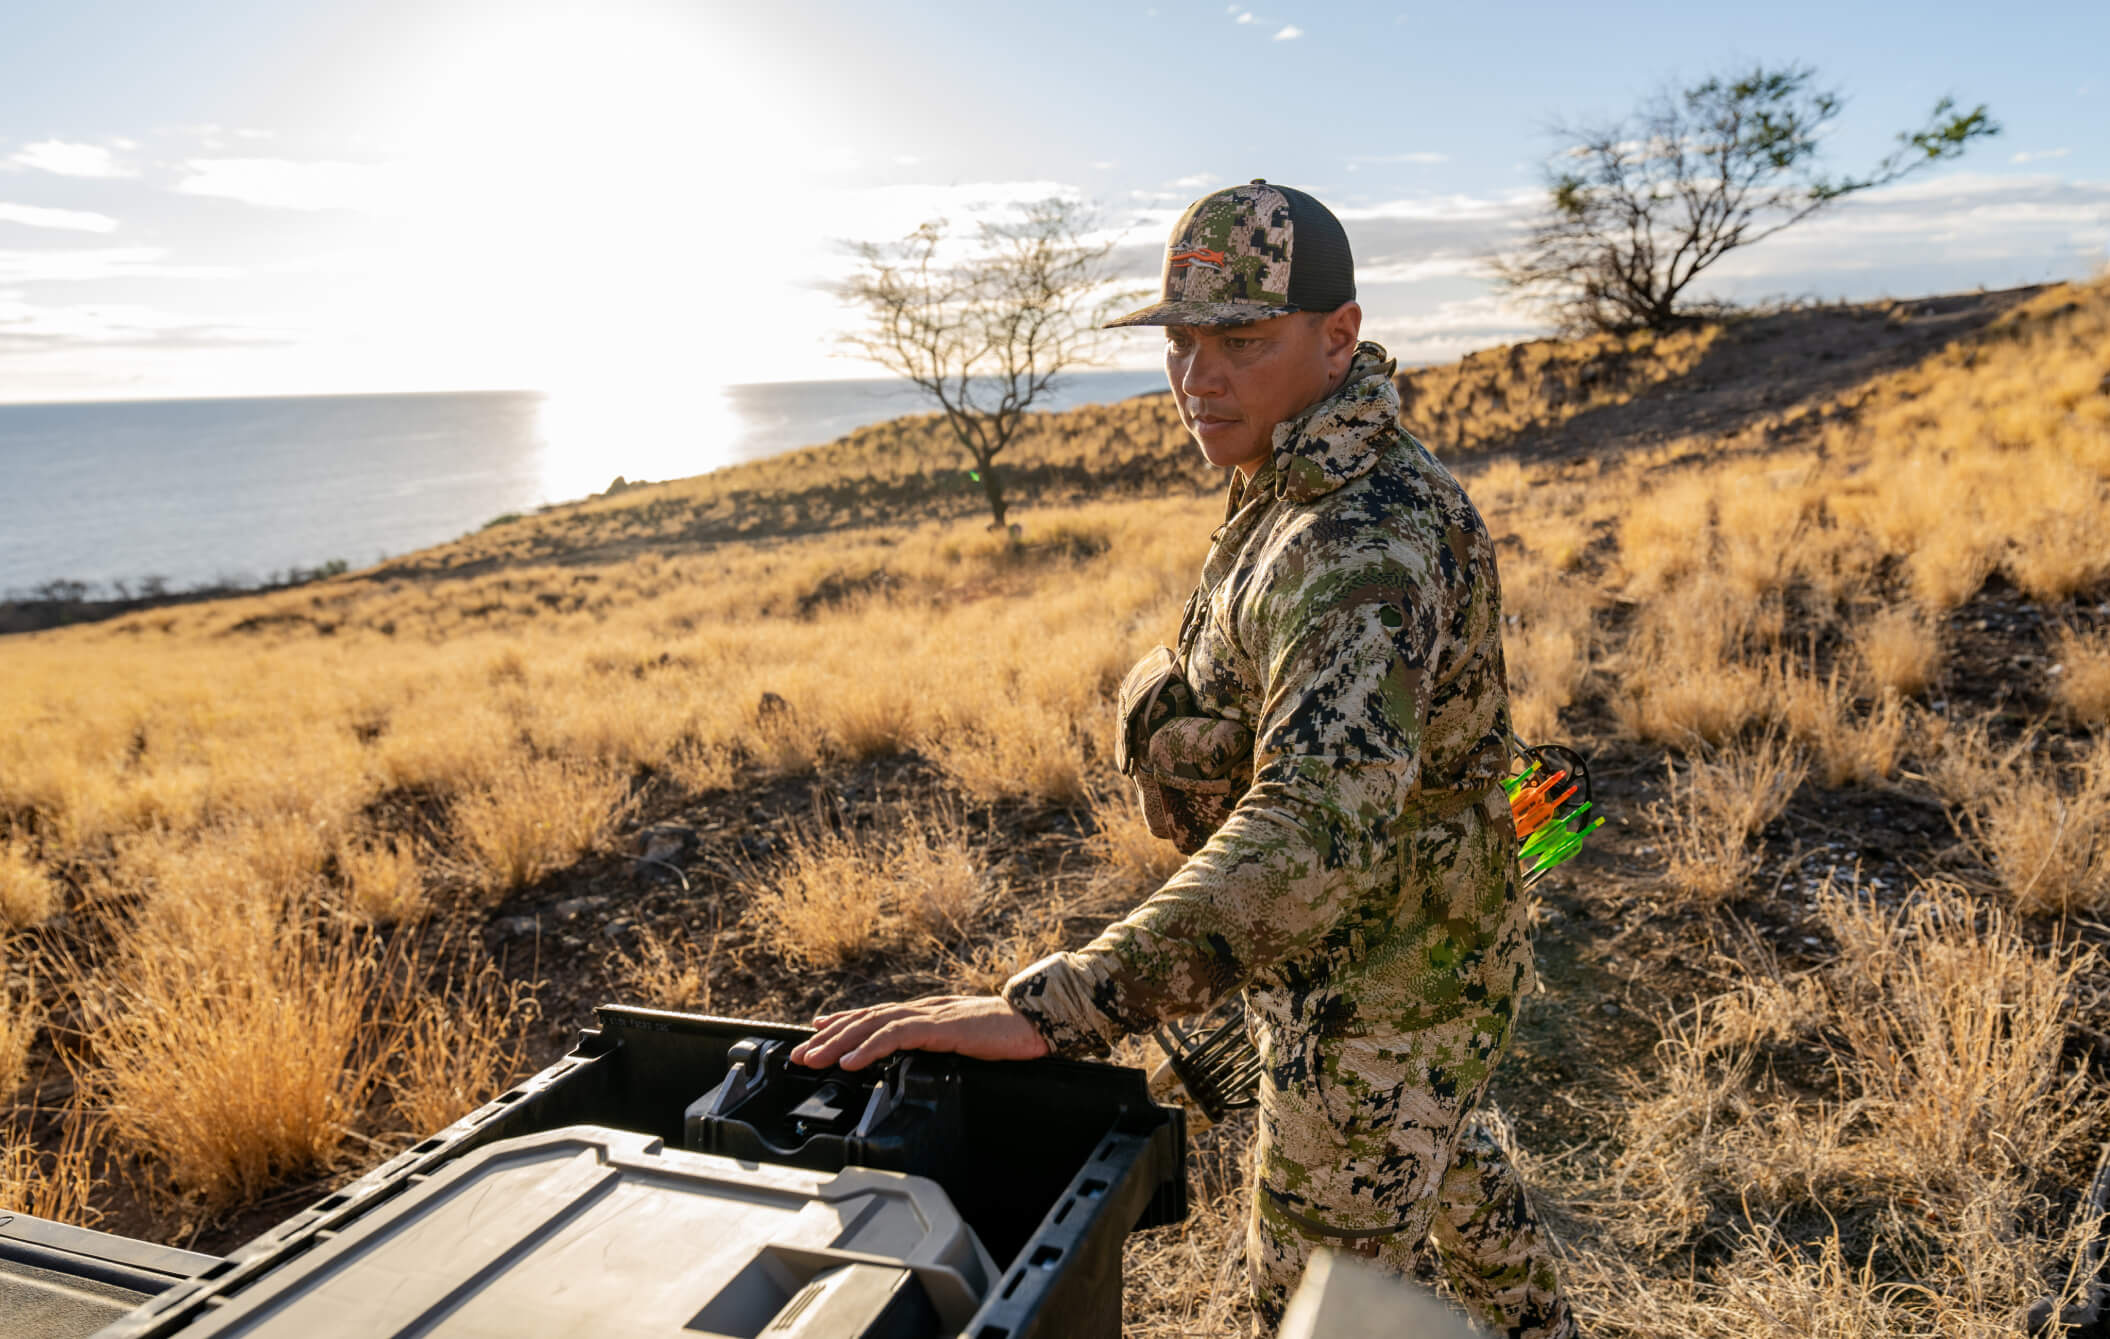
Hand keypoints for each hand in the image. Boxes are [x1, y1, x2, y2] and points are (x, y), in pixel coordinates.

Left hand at [789, 994, 1050, 1071]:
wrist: (1037, 1022)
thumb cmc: (1007, 1035)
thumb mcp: (965, 1041)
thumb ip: (941, 1044)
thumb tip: (924, 1057)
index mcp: (928, 1013)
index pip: (876, 1014)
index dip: (844, 1021)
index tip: (816, 1030)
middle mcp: (923, 1009)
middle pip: (865, 1019)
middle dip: (828, 1037)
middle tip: (800, 1054)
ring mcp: (930, 1015)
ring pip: (872, 1025)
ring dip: (839, 1043)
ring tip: (814, 1059)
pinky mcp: (940, 1027)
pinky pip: (896, 1035)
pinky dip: (869, 1048)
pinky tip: (851, 1061)